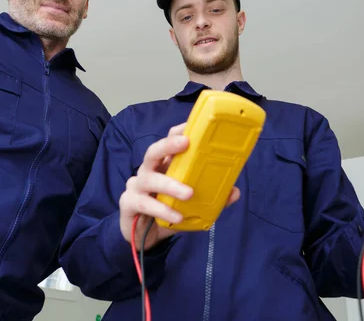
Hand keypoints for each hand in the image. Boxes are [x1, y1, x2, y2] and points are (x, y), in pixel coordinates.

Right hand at [119, 123, 240, 250]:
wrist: (144, 237)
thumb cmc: (167, 212)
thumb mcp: (191, 205)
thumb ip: (211, 198)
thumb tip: (234, 192)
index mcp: (164, 166)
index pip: (168, 142)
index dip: (179, 132)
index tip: (192, 126)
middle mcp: (148, 171)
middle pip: (153, 151)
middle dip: (169, 145)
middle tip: (186, 144)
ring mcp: (136, 186)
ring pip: (149, 178)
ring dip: (170, 184)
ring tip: (189, 193)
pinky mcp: (129, 203)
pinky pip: (144, 203)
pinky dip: (161, 209)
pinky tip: (176, 217)